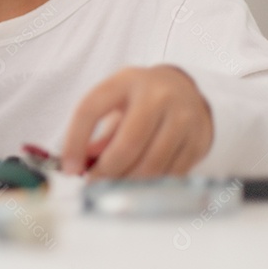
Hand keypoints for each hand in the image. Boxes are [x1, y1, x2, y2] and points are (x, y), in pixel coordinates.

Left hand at [61, 65, 212, 178]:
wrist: (184, 89)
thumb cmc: (139, 99)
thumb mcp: (114, 103)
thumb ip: (97, 134)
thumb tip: (76, 167)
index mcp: (125, 81)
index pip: (90, 109)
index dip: (75, 141)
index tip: (68, 168)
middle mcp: (157, 96)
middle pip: (128, 144)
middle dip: (107, 171)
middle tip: (93, 184)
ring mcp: (183, 117)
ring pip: (152, 164)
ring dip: (128, 182)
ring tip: (114, 186)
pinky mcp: (198, 140)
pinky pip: (171, 174)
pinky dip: (150, 185)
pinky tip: (139, 184)